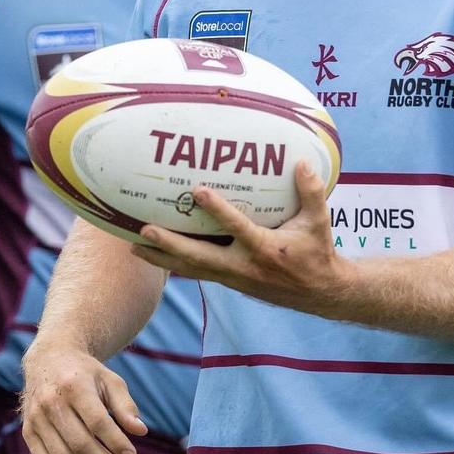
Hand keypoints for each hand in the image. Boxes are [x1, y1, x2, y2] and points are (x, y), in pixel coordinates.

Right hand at [21, 342, 147, 453]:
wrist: (49, 359)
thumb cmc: (87, 373)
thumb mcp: (110, 380)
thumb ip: (125, 405)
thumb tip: (141, 431)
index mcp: (75, 385)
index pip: (97, 422)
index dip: (115, 442)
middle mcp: (51, 402)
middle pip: (79, 443)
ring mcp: (36, 419)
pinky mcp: (28, 432)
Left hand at [134, 161, 353, 315]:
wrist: (319, 292)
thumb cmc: (317, 252)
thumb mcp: (319, 221)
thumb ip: (312, 191)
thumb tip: (302, 160)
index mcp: (265, 249)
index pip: (237, 228)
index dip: (217, 210)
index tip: (196, 191)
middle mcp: (244, 266)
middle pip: (200, 256)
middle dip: (171, 244)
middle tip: (145, 229)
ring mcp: (234, 277)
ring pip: (192, 268)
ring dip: (163, 258)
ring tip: (134, 246)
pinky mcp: (230, 282)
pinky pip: (197, 272)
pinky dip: (175, 264)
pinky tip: (155, 256)